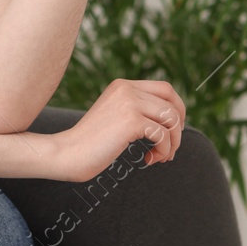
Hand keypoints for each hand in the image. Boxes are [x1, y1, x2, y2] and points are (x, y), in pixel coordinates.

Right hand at [51, 78, 186, 181]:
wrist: (68, 154)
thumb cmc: (91, 144)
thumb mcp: (115, 118)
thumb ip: (136, 111)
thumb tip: (172, 119)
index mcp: (122, 85)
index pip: (165, 88)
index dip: (177, 108)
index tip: (174, 130)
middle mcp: (126, 88)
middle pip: (172, 100)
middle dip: (179, 125)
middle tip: (172, 146)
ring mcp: (129, 102)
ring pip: (171, 118)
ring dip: (173, 142)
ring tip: (162, 156)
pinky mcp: (131, 120)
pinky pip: (162, 134)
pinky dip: (163, 150)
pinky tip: (150, 160)